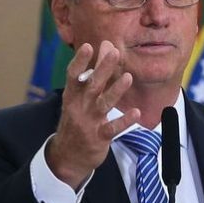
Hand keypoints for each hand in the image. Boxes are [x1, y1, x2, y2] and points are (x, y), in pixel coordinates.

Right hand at [46, 41, 139, 188]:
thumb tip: (105, 46)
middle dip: (103, 68)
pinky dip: (124, 121)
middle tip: (114, 52)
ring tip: (128, 77)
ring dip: (115, 91)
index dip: (80, 61)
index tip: (89, 46)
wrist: (68, 156)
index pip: (74, 75)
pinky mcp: (99, 138)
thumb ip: (94, 72)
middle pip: (92, 85)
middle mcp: (79, 107)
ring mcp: (89, 122)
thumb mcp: (79, 98)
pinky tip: (136, 112)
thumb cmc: (78, 119)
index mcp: (72, 96)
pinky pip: (112, 128)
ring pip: (103, 104)